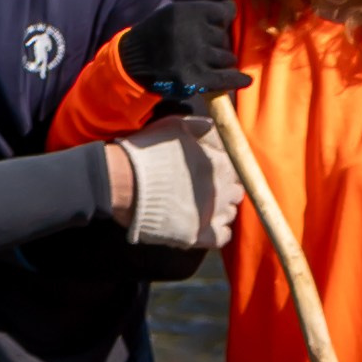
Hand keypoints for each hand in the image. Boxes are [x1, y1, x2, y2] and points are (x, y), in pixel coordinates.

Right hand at [115, 115, 241, 250]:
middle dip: (225, 188)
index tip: (212, 168)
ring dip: (220, 208)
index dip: (226, 167)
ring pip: (230, 213)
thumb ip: (205, 127)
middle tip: (205, 186)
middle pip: (236, 191)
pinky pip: (223, 236)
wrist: (123, 181)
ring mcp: (212, 214)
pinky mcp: (199, 235)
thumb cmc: (148, 150)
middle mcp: (222, 190)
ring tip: (200, 203)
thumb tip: (220, 129)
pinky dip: (218, 230)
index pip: (238, 167)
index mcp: (220, 164)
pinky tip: (205, 222)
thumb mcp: (177, 125)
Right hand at [118, 0, 248, 102]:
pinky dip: (238, 80)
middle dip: (219, 42)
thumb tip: (233, 8)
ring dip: (223, 61)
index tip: (221, 23)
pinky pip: (226, 79)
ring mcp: (194, 56)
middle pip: (224, 37)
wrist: (134, 62)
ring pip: (227, 58)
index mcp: (186, 12)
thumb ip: (201, 12)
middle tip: (206, 47)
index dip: (224, 19)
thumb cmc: (158, 35)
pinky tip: (246, 80)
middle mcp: (191, 32)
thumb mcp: (173, 14)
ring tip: (210, 61)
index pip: (222, 12)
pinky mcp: (195, 79)